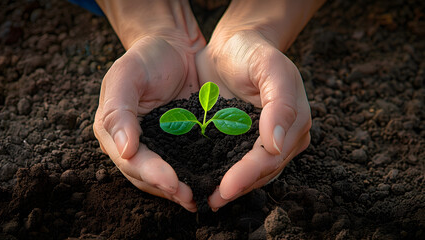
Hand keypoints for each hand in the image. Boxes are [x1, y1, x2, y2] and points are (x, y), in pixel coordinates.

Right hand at [93, 0, 205, 211]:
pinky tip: (209, 182)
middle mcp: (133, 143)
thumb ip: (119, 110)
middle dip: (167, 189)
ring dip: (180, 190)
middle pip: (146, 176)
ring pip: (165, 175)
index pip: (131, 160)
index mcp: (115, 131)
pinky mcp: (179, 141)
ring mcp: (157, 144)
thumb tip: (124, 149)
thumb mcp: (126, 75)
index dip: (151, 174)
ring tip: (200, 199)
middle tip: (190, 199)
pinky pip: (185, 162)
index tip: (172, 183)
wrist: (174, 46)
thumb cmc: (146, 57)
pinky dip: (195, 174)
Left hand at [196, 30, 311, 209]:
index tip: (225, 188)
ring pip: (252, 171)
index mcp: (294, 120)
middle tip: (212, 201)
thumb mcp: (269, 67)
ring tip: (208, 199)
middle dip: (239, 187)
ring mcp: (265, 138)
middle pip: (264, 170)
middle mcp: (284, 135)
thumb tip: (278, 144)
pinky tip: (207, 181)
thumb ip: (280, 104)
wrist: (235, 44)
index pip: (272, 156)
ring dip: (232, 187)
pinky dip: (224, 172)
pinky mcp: (245, 137)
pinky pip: (237, 160)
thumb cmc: (253, 51)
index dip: (249, 174)